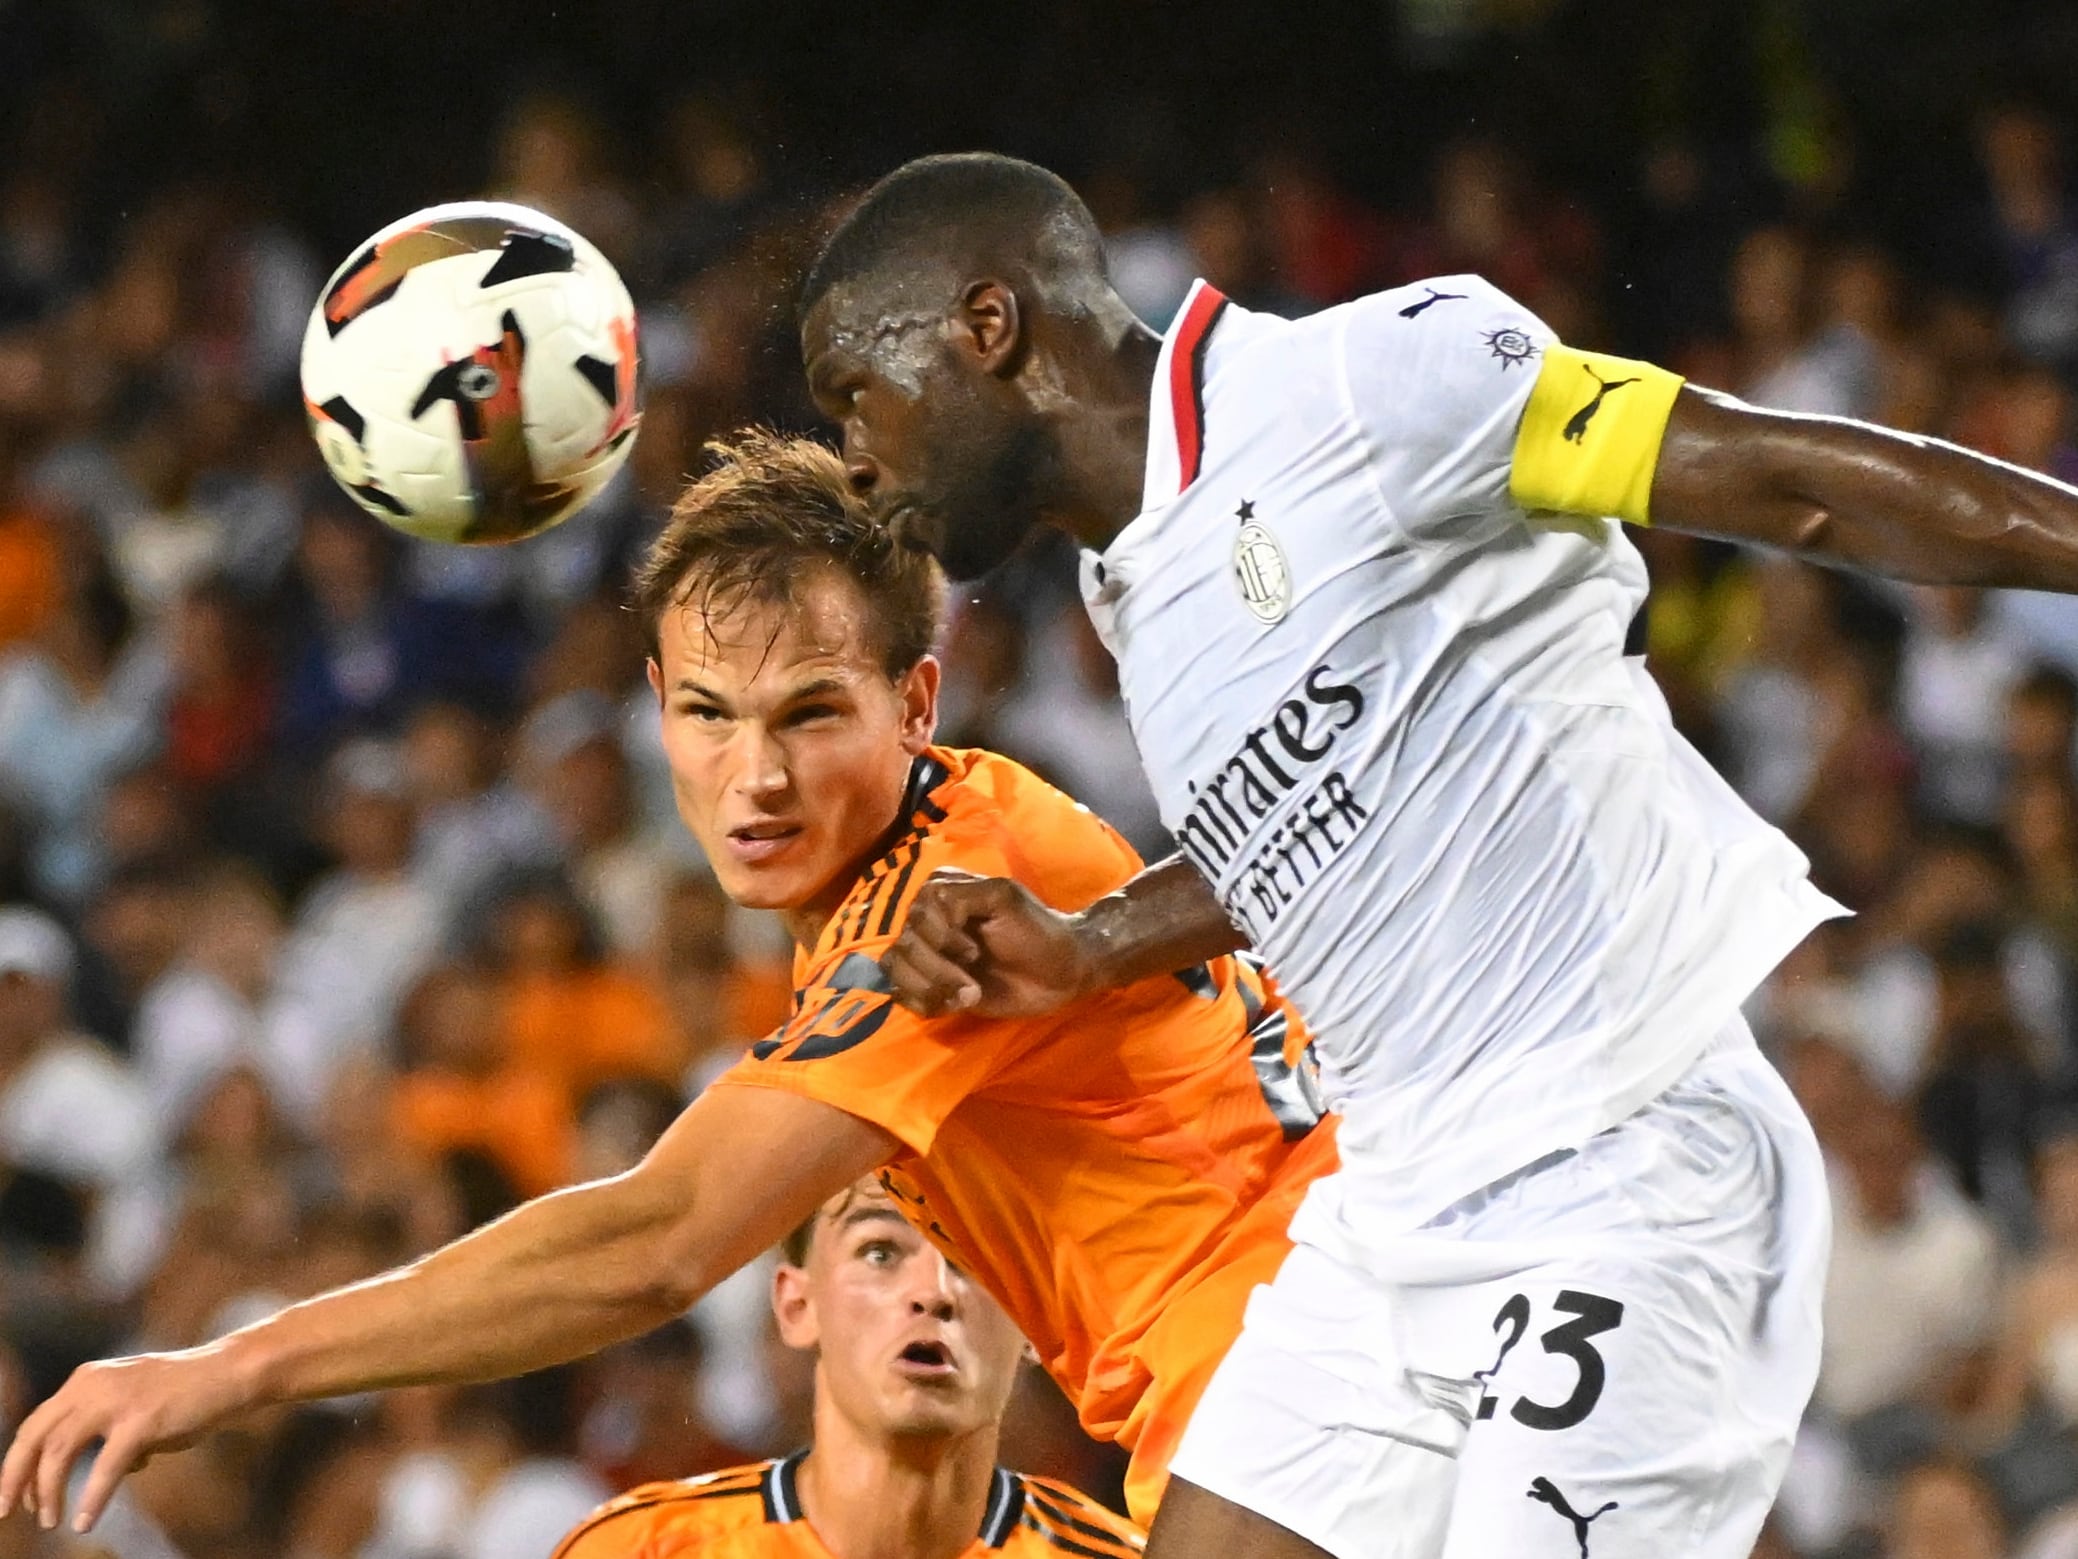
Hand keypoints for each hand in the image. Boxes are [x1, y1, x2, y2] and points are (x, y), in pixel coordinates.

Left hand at [0, 1347, 253, 1532]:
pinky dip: (91, 1499)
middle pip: (34, 1437)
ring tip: (51, 1522)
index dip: (17, 1464)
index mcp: (86, 1380)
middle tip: (7, 1513)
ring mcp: (117, 1401)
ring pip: (59, 1452)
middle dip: (16, 1479)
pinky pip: (105, 1469)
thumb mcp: (138, 1405)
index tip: (12, 1497)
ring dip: (48, 1492)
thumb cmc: (190, 1393)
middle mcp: (92, 1385)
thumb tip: (116, 1471)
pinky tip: (85, 1522)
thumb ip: (115, 1430)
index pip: (35, 1425)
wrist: (231, 1373)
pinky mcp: (141, 1421)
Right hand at [881, 870, 1096, 1017]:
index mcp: (941, 890)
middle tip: (973, 987)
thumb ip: (962, 895)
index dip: (942, 938)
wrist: (1058, 975)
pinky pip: (901, 994)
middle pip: (904, 945)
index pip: (917, 914)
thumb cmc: (1036, 932)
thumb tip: (929, 911)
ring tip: (967, 997)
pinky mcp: (930, 983)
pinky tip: (955, 1005)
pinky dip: (924, 1003)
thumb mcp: (1005, 898)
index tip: (975, 950)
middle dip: (938, 971)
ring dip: (930, 989)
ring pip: (895, 969)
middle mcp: (927, 918)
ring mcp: (927, 953)